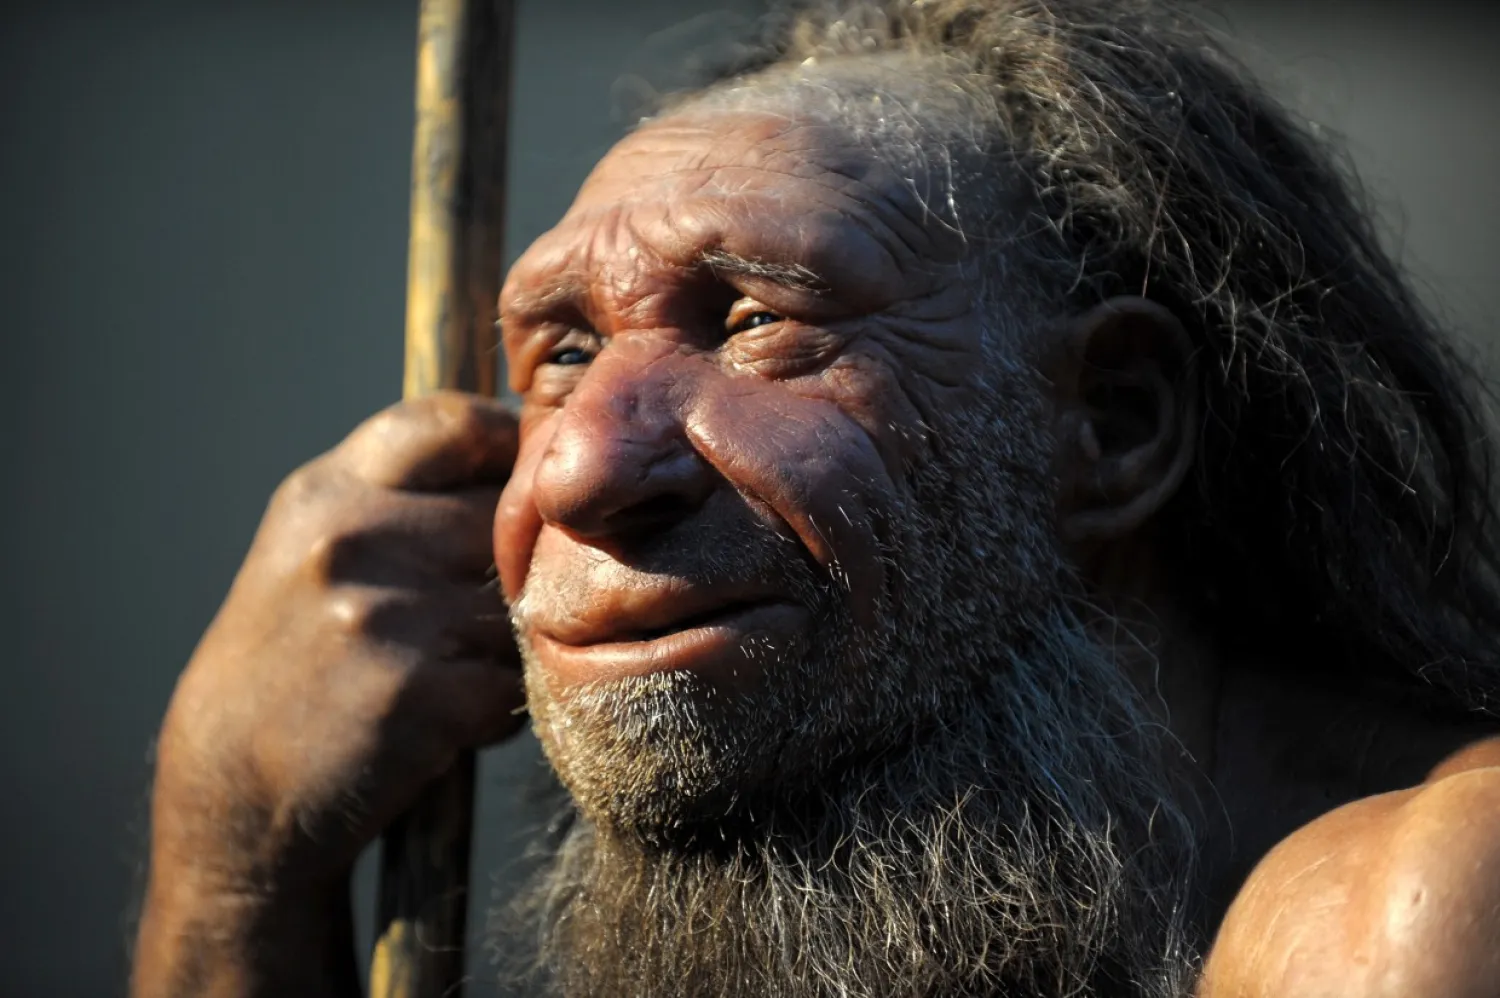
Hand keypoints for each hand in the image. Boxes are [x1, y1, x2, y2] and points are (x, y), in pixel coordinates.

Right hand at [135, 393, 522, 996]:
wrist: (235, 801)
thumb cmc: (295, 671)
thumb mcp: (314, 555)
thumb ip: (402, 501)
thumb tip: (533, 458)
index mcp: (326, 492)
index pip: (455, 423)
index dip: (512, 451)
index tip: (525, 493)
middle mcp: (351, 538)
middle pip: (508, 518)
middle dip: (514, 571)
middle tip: (476, 620)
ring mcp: (385, 614)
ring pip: (522, 606)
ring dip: (508, 648)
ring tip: (448, 678)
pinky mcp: (420, 694)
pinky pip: (514, 684)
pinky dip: (497, 711)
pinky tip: (445, 725)